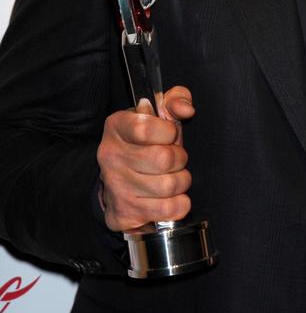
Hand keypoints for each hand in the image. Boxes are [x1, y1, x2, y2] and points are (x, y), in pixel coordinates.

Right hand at [97, 86, 194, 231]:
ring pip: (169, 186)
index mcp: (117, 126)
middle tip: (175, 159)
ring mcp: (116, 186)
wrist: (120, 178)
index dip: (169, 133)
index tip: (170, 135)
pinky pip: (167, 211)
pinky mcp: (125, 212)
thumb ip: (175, 100)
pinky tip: (172, 197)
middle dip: (180, 159)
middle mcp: (111, 156)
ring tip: (174, 177)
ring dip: (181, 182)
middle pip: (163, 159)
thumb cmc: (146, 142)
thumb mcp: (159, 113)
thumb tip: (186, 109)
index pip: (146, 128)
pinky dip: (180, 204)